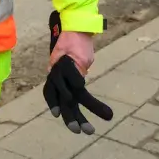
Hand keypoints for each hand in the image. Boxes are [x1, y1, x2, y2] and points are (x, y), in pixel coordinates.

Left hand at [44, 11, 112, 134]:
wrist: (74, 27)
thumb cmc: (71, 44)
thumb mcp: (68, 59)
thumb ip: (68, 74)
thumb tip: (75, 88)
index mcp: (55, 73)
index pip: (50, 93)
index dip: (53, 105)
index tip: (58, 116)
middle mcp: (56, 74)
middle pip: (64, 101)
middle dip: (73, 118)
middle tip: (82, 132)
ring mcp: (62, 70)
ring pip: (73, 95)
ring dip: (90, 108)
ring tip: (107, 116)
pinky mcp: (70, 64)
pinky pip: (75, 81)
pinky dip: (79, 87)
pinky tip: (88, 92)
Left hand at [49, 31, 94, 75]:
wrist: (79, 24)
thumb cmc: (69, 37)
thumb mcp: (58, 49)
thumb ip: (54, 61)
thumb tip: (51, 70)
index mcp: (81, 63)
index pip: (76, 77)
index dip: (70, 78)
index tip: (65, 77)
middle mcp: (88, 62)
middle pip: (80, 72)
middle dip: (72, 71)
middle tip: (65, 68)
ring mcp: (91, 57)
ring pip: (82, 66)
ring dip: (76, 65)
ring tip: (69, 61)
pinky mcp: (91, 52)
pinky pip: (85, 60)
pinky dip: (79, 60)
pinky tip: (74, 54)